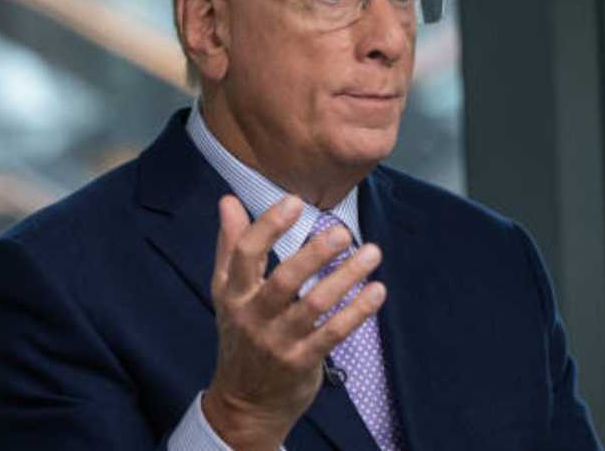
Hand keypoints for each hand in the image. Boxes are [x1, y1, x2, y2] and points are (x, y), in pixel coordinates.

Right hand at [201, 195, 385, 449]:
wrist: (244, 404)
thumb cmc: (240, 336)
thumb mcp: (227, 293)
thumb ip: (231, 245)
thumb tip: (228, 201)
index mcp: (234, 294)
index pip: (246, 254)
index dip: (269, 226)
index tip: (294, 202)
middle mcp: (254, 317)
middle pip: (285, 280)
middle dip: (315, 254)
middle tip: (343, 231)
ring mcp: (279, 341)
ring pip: (316, 304)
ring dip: (346, 277)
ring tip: (372, 253)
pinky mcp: (303, 362)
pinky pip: (335, 333)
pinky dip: (358, 311)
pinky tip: (377, 290)